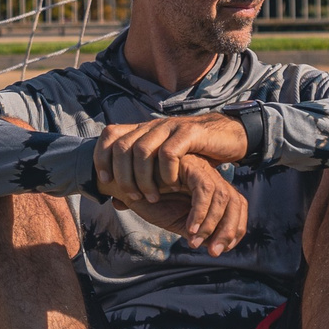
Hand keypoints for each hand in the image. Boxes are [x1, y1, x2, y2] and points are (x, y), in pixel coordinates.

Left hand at [94, 114, 250, 203]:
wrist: (227, 136)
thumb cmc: (193, 156)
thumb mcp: (162, 168)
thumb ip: (139, 182)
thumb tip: (115, 202)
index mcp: (143, 131)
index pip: (110, 136)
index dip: (101, 157)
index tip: (106, 181)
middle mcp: (153, 126)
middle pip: (122, 147)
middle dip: (123, 176)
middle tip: (133, 197)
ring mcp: (170, 127)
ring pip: (142, 150)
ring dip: (143, 178)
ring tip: (152, 197)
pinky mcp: (189, 133)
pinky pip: (169, 152)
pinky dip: (166, 172)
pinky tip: (172, 184)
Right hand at [104, 153, 249, 255]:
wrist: (124, 183)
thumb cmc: (149, 200)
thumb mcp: (177, 220)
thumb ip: (196, 231)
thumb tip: (215, 247)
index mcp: (211, 189)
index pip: (236, 206)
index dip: (235, 229)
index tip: (221, 249)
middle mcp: (210, 177)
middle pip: (236, 200)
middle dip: (229, 230)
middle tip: (213, 252)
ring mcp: (202, 169)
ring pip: (223, 196)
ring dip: (212, 224)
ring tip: (196, 242)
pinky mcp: (190, 165)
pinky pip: (204, 189)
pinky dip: (200, 212)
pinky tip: (189, 229)